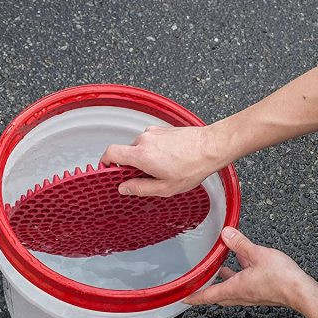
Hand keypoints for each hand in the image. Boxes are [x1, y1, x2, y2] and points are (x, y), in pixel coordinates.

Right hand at [99, 123, 229, 196]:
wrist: (212, 147)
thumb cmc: (193, 166)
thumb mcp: (166, 187)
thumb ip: (141, 188)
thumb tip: (124, 188)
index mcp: (141, 154)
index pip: (109, 153)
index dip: (105, 163)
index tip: (109, 171)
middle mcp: (144, 139)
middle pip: (127, 152)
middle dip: (133, 165)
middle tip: (147, 177)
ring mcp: (154, 132)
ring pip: (141, 147)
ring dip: (147, 158)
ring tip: (165, 168)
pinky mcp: (163, 129)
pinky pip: (152, 141)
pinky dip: (156, 150)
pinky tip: (172, 159)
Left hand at [183, 227, 311, 308]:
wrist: (300, 291)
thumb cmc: (281, 277)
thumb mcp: (258, 254)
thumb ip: (240, 243)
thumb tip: (226, 234)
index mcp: (235, 288)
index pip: (208, 296)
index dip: (194, 296)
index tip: (183, 298)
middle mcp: (242, 295)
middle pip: (219, 296)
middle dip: (208, 290)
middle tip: (199, 284)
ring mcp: (253, 296)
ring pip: (232, 291)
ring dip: (224, 282)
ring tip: (220, 270)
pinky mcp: (263, 293)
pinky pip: (245, 287)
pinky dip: (240, 278)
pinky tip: (245, 266)